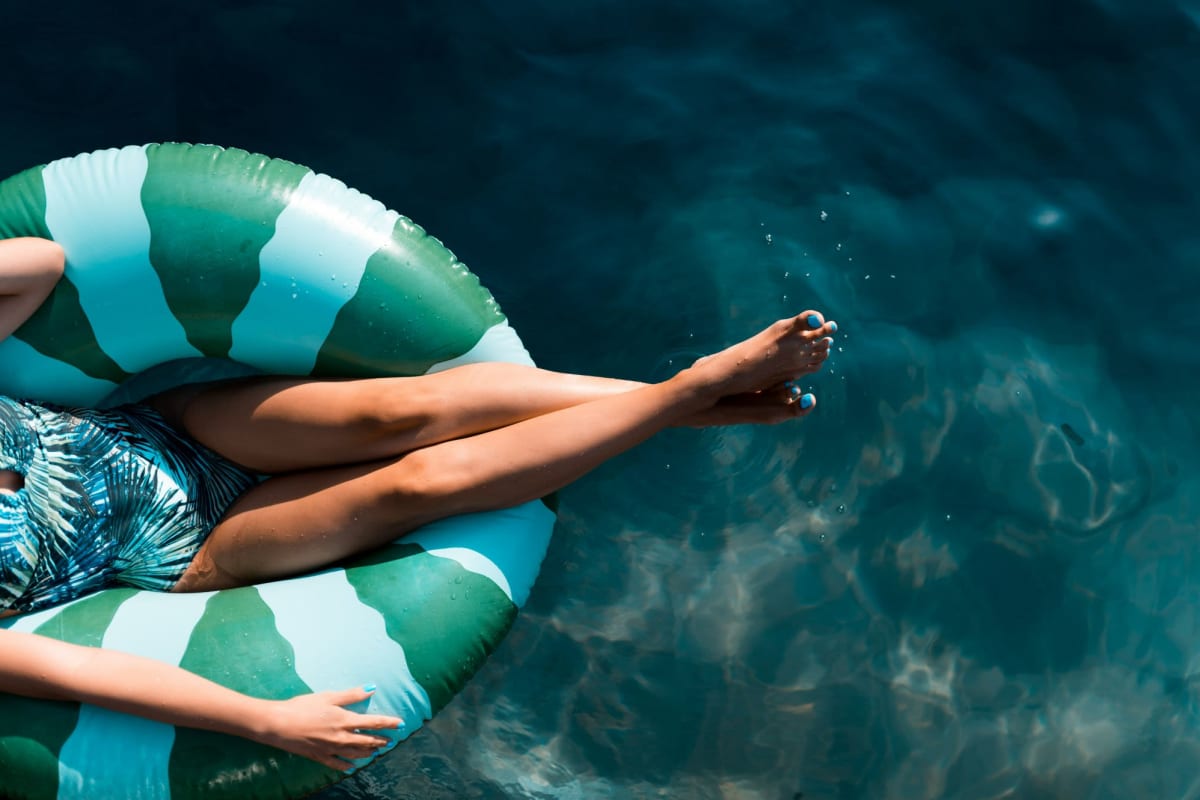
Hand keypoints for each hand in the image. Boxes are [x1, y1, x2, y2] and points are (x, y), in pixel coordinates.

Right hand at [254, 686, 401, 770]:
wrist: (278, 724)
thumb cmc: (302, 706)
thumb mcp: (328, 696)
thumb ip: (351, 695)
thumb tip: (372, 689)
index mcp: (345, 720)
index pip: (374, 723)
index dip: (389, 723)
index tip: (401, 724)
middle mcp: (341, 737)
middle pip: (367, 741)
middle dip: (381, 740)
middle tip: (391, 741)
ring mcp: (330, 749)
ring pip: (355, 754)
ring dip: (368, 752)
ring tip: (377, 752)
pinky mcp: (319, 756)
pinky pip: (337, 764)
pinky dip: (347, 765)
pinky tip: (352, 767)